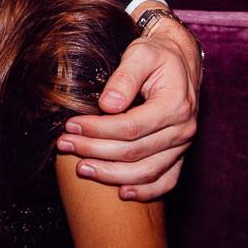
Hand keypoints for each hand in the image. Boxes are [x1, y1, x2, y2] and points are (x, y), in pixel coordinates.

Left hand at [58, 7, 200, 201]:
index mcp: (175, 105)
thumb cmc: (156, 55)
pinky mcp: (179, 154)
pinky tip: (121, 193)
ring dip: (111, 175)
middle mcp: (183, 129)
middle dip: (95, 151)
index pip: (131, 127)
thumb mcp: (141, 53)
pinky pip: (167, 181)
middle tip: (65, 145)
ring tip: (81, 168)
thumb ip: (125, 76)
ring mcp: (182, 145)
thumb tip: (108, 104)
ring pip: (147, 172)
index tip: (71, 126)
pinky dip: (145, 191)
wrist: (179, 60)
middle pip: (134, 152)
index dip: (98, 130)